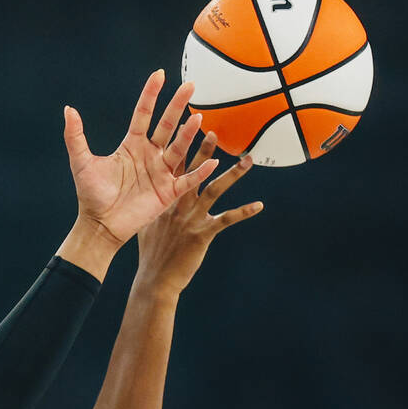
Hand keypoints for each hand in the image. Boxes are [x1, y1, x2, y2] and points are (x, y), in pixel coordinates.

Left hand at [65, 71, 218, 248]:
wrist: (99, 225)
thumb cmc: (90, 194)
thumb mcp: (81, 162)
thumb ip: (75, 136)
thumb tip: (68, 109)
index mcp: (132, 145)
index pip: (144, 114)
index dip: (151, 95)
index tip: (159, 74)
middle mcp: (150, 155)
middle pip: (167, 125)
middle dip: (177, 106)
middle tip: (190, 86)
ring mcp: (160, 173)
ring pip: (178, 149)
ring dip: (188, 135)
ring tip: (197, 119)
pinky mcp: (168, 192)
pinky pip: (187, 180)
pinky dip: (200, 172)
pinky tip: (212, 160)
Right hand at [135, 132, 263, 296]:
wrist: (155, 280)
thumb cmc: (152, 255)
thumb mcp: (148, 226)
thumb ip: (156, 209)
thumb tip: (157, 200)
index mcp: (163, 200)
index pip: (172, 168)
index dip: (179, 148)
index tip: (186, 128)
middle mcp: (177, 205)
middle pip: (193, 171)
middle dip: (204, 150)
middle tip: (215, 131)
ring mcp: (191, 218)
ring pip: (214, 190)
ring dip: (233, 174)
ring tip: (248, 159)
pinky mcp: (203, 234)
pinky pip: (227, 219)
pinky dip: (244, 212)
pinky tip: (259, 206)